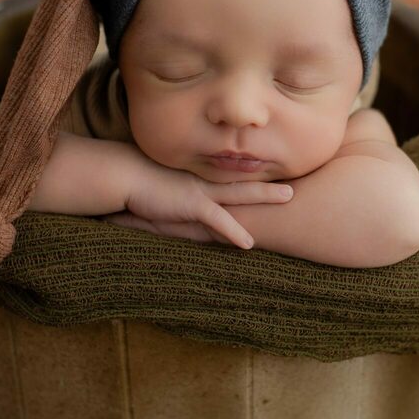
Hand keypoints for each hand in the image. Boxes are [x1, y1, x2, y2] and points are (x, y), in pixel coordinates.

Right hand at [105, 149, 293, 248]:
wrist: (123, 174)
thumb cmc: (139, 182)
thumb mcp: (165, 189)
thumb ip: (179, 196)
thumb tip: (185, 205)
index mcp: (201, 179)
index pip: (232, 180)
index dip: (254, 178)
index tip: (274, 176)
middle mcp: (205, 182)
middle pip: (245, 181)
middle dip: (270, 182)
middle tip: (295, 181)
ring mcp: (200, 191)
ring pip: (240, 193)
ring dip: (265, 195)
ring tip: (290, 196)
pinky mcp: (191, 204)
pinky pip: (218, 220)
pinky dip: (233, 231)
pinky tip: (248, 243)